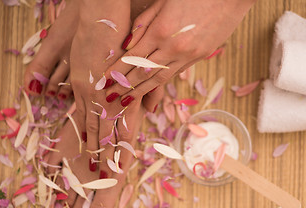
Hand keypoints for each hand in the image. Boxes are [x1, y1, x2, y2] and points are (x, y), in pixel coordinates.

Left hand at [102, 0, 256, 105]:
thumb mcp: (163, 2)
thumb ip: (144, 23)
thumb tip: (127, 46)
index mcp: (161, 30)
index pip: (132, 58)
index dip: (117, 72)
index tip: (104, 82)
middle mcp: (173, 47)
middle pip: (144, 73)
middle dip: (125, 87)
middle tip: (110, 98)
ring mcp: (189, 54)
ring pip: (160, 78)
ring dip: (141, 91)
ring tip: (127, 101)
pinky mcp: (200, 56)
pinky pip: (176, 72)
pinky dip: (161, 82)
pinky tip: (151, 89)